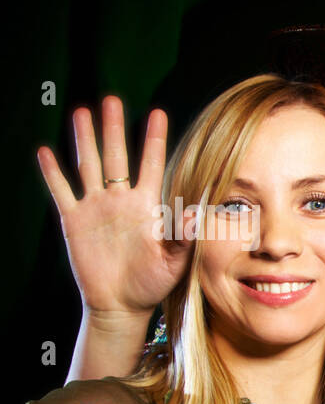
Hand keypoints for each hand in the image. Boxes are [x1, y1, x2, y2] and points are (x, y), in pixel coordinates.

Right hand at [36, 96, 185, 318]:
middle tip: (111, 99)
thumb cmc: (153, 284)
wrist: (122, 305)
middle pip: (116, 156)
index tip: (158, 113)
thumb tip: (199, 213)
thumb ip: (185, 236)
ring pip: (88, 165)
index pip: (153, 165)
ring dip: (85, 139)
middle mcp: (121, 201)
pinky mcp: (75, 221)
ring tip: (81, 111)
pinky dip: (53, 173)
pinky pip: (62, 192)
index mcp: (147, 207)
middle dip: (114, 128)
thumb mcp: (174, 261)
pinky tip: (45, 151)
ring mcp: (96, 208)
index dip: (154, 139)